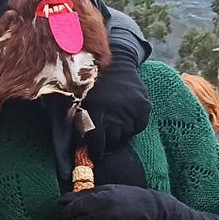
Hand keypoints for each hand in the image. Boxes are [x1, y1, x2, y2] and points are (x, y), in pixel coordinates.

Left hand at [58, 183, 178, 219]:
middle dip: (82, 219)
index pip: (71, 209)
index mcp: (97, 200)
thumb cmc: (127, 198)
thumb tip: (63, 200)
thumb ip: (84, 195)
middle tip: (94, 215)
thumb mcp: (107, 190)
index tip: (67, 212)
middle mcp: (100, 215)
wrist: (151, 212)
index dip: (67, 211)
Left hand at [83, 29, 151, 148]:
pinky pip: (139, 126)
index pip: (98, 142)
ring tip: (114, 123)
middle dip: (107, 140)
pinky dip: (133, 126)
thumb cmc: (92, 85)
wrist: (116, 63)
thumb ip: (77, 123)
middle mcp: (116, 111)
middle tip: (103, 135)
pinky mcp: (144, 106)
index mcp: (96, 110)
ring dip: (120, 132)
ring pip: (127, 134)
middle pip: (113, 139)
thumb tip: (74, 149)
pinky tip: (125, 118)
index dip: (96, 152)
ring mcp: (132, 109)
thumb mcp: (79, 101)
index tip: (96, 157)